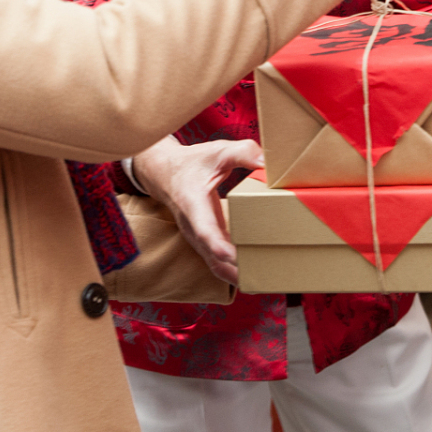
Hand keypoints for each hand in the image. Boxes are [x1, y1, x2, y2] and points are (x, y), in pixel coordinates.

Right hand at [131, 136, 263, 284]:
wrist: (164, 174)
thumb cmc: (192, 163)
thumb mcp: (216, 152)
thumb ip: (242, 153)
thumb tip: (267, 162)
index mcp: (193, 205)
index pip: (204, 230)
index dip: (218, 244)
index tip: (233, 256)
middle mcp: (193, 228)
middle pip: (213, 257)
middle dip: (237, 270)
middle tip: (266, 274)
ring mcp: (198, 239)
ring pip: (217, 266)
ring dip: (238, 275)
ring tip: (267, 279)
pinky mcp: (206, 242)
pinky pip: (219, 263)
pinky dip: (236, 271)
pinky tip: (258, 273)